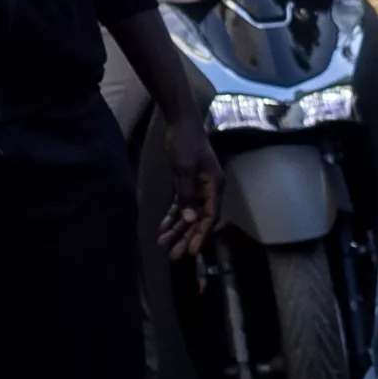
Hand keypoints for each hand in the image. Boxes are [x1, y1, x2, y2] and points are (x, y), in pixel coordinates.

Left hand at [159, 109, 224, 255]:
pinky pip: (181, 205)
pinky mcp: (186, 184)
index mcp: (215, 186)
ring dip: (177, 230)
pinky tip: (162, 228)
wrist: (180, 122)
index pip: (210, 217)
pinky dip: (172, 216)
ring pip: (188, 214)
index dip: (201, 235)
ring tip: (163, 244)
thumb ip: (186, 195)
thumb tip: (189, 220)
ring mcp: (198, 187)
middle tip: (173, 255)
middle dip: (186, 237)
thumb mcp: (184, 169)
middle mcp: (209, 190)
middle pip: (199, 219)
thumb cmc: (185, 143)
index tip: (192, 252)